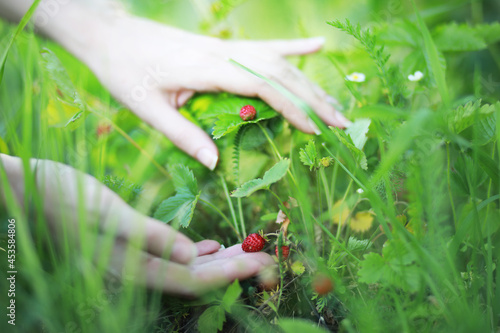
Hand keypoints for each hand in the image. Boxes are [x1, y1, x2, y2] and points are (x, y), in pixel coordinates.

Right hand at [0, 154, 274, 296]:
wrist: (23, 192)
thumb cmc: (60, 199)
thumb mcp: (105, 215)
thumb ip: (148, 236)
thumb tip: (191, 255)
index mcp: (132, 266)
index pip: (193, 277)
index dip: (231, 273)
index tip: (262, 262)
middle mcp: (135, 269)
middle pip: (195, 277)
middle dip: (233, 269)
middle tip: (267, 257)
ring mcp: (131, 259)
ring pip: (185, 267)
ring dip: (218, 261)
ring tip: (246, 250)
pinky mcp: (127, 244)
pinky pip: (170, 255)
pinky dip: (194, 252)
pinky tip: (208, 245)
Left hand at [60, 12, 348, 168]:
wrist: (110, 34)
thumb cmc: (124, 71)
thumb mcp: (146, 109)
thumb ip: (182, 135)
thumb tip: (216, 164)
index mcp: (207, 70)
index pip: (262, 86)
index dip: (292, 107)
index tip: (315, 130)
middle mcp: (224, 53)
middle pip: (281, 72)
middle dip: (314, 99)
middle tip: (342, 124)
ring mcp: (226, 46)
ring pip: (279, 60)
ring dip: (310, 82)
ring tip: (336, 105)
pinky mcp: (224, 45)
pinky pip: (265, 45)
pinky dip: (295, 47)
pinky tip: (319, 47)